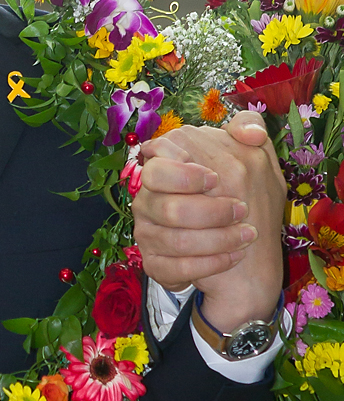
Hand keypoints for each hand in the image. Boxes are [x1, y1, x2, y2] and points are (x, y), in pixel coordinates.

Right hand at [134, 112, 285, 334]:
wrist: (242, 256)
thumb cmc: (243, 201)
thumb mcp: (253, 161)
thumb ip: (248, 131)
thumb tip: (252, 133)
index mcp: (164, 170)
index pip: (157, 165)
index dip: (185, 175)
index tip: (215, 180)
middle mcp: (148, 201)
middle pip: (166, 206)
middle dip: (209, 211)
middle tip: (241, 210)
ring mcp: (147, 234)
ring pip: (174, 240)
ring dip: (217, 239)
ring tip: (247, 236)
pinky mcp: (154, 265)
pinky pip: (175, 269)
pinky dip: (209, 264)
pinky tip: (233, 257)